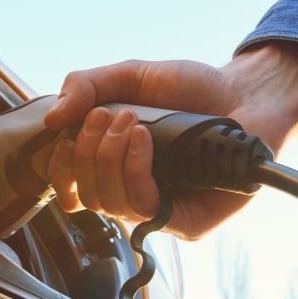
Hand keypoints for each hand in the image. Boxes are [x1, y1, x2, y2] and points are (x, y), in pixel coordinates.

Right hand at [44, 41, 297, 239]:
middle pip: (86, 196)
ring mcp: (161, 210)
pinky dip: (135, 171)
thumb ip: (87, 86)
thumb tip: (52, 119)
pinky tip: (145, 140)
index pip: (72, 188)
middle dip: (88, 152)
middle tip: (108, 116)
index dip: (59, 170)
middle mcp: (135, 192)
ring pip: (110, 205)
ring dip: (109, 158)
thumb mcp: (131, 76)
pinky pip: (145, 209)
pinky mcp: (187, 223)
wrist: (245, 92)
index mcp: (115, 167)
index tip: (64, 137)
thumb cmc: (193, 88)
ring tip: (131, 123)